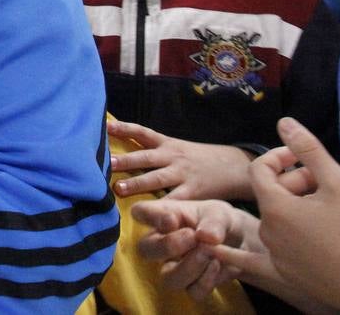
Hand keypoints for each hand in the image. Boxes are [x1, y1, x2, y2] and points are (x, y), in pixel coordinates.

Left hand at [109, 119, 253, 199]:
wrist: (234, 166)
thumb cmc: (198, 159)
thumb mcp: (176, 148)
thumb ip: (153, 150)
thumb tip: (120, 152)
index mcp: (167, 144)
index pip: (142, 132)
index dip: (124, 128)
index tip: (105, 126)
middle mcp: (173, 157)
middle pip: (145, 157)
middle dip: (125, 160)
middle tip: (107, 164)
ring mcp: (183, 174)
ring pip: (157, 179)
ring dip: (137, 184)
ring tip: (119, 189)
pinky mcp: (193, 192)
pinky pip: (176, 201)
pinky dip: (163, 208)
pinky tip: (150, 214)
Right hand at [132, 197, 253, 300]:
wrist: (240, 243)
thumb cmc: (220, 222)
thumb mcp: (219, 214)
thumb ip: (213, 222)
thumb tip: (207, 237)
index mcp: (164, 217)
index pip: (140, 212)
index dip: (147, 216)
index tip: (171, 219)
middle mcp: (162, 243)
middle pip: (145, 250)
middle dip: (167, 246)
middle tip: (192, 237)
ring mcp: (175, 267)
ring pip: (168, 278)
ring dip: (189, 267)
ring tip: (209, 252)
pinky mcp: (192, 285)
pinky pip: (192, 291)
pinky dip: (206, 280)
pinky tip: (217, 265)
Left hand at [238, 117, 339, 313]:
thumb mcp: (337, 182)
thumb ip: (308, 149)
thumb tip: (284, 122)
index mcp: (275, 207)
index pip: (259, 169)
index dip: (278, 156)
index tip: (302, 156)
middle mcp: (268, 232)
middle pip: (271, 195)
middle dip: (294, 182)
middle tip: (327, 185)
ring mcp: (275, 256)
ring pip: (277, 220)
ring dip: (294, 208)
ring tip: (328, 210)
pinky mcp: (285, 275)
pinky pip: (256, 259)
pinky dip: (238, 251)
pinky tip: (215, 248)